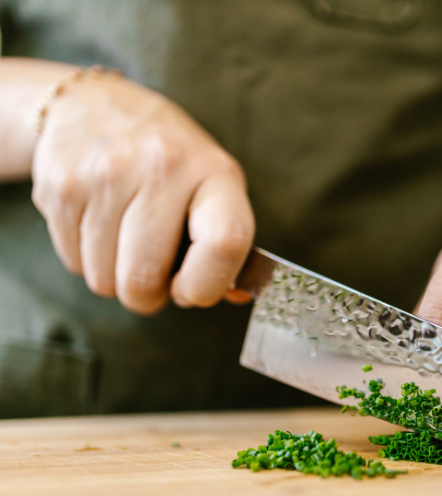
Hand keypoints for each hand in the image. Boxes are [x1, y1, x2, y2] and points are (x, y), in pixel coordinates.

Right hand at [31, 74, 254, 314]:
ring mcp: (105, 174)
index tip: (192, 289)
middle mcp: (160, 166)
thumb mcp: (214, 186)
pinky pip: (74, 262)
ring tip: (127, 240)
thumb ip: (227, 244)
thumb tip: (233, 296)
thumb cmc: (172, 162)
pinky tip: (100, 224)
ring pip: (104, 279)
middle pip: (143, 279)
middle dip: (148, 294)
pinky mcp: (60, 184)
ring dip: (116, 277)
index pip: (224, 243)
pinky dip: (88, 258)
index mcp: (214, 172)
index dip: (206, 285)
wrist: (95, 106)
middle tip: (154, 272)